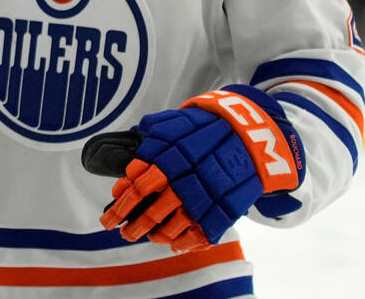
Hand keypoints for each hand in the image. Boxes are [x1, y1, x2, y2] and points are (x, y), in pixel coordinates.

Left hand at [88, 84, 304, 251]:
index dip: (122, 199)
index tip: (112, 206)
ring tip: (144, 235)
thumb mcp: (176, 122)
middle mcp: (184, 180)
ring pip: (171, 225)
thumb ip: (153, 132)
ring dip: (153, 234)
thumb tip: (133, 142)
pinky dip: (183, 241)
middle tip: (115, 228)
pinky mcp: (223, 211)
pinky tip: (173, 243)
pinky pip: (198, 234)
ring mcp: (204, 198)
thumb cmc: (208, 127)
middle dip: (130, 222)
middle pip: (149, 209)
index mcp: (168, 157)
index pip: (136, 183)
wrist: (252, 135)